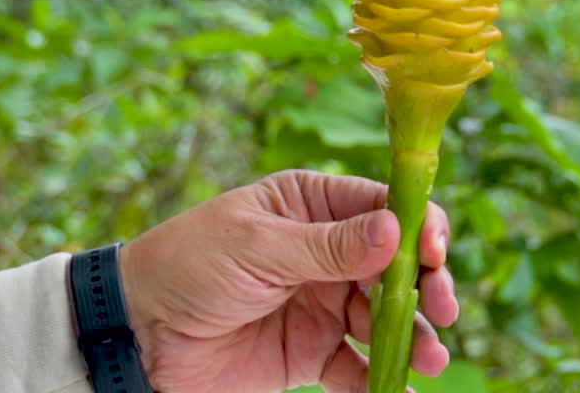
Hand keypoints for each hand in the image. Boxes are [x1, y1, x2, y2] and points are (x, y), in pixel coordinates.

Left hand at [118, 169, 458, 392]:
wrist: (135, 335)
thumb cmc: (186, 266)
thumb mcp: (255, 247)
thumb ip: (327, 246)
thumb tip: (396, 231)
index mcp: (310, 204)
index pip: (382, 206)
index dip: (418, 226)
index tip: (433, 254)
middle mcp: (325, 250)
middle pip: (397, 264)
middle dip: (426, 285)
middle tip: (443, 309)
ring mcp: (322, 303)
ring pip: (386, 317)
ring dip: (413, 335)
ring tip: (430, 359)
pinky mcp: (311, 352)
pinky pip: (357, 366)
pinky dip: (380, 379)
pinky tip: (396, 390)